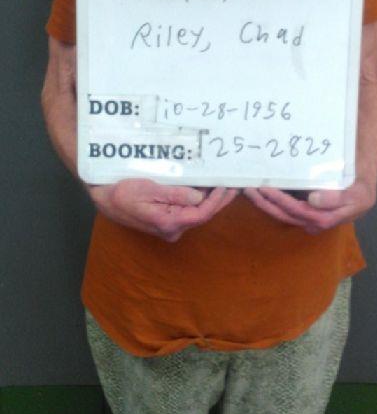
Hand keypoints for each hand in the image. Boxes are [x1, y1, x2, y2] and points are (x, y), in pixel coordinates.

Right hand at [87, 179, 237, 241]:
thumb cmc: (122, 193)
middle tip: (236, 185)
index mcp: (168, 223)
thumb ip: (175, 194)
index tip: (226, 186)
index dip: (217, 200)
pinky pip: (189, 210)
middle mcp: (172, 229)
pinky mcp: (167, 219)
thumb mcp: (148, 189)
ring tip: (227, 184)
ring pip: (197, 213)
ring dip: (213, 199)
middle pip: (203, 215)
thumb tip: (200, 197)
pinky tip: (209, 188)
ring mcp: (170, 226)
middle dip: (220, 200)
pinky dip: (201, 199)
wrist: (103, 198)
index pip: (201, 214)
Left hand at [244, 179, 376, 234]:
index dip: (280, 202)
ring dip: (264, 203)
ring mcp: (307, 216)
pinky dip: (270, 201)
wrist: (362, 183)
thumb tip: (313, 200)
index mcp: (324, 219)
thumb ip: (339, 199)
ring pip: (281, 213)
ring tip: (249, 190)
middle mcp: (313, 221)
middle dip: (265, 203)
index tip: (266, 189)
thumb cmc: (361, 189)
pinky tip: (259, 192)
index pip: (298, 212)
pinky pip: (284, 207)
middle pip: (285, 214)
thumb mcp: (359, 194)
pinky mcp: (302, 209)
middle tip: (249, 188)